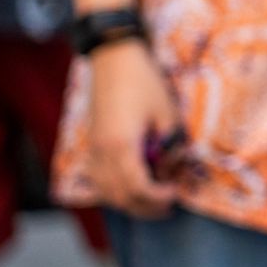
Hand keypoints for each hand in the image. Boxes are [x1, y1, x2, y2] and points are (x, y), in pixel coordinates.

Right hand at [86, 38, 179, 218]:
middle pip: (120, 196)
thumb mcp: (169, 115)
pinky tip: (132, 187)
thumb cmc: (145, 83)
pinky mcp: (91, 144)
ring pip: (105, 191)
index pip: (137, 188)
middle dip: (146, 207)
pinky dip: (114, 190)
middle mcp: (101, 152)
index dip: (158, 198)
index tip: (175, 194)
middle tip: (168, 206)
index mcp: (121, 145)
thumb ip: (170, 148)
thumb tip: (171, 170)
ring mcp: (92, 149)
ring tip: (153, 199)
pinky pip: (98, 179)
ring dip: (129, 202)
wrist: (114, 59)